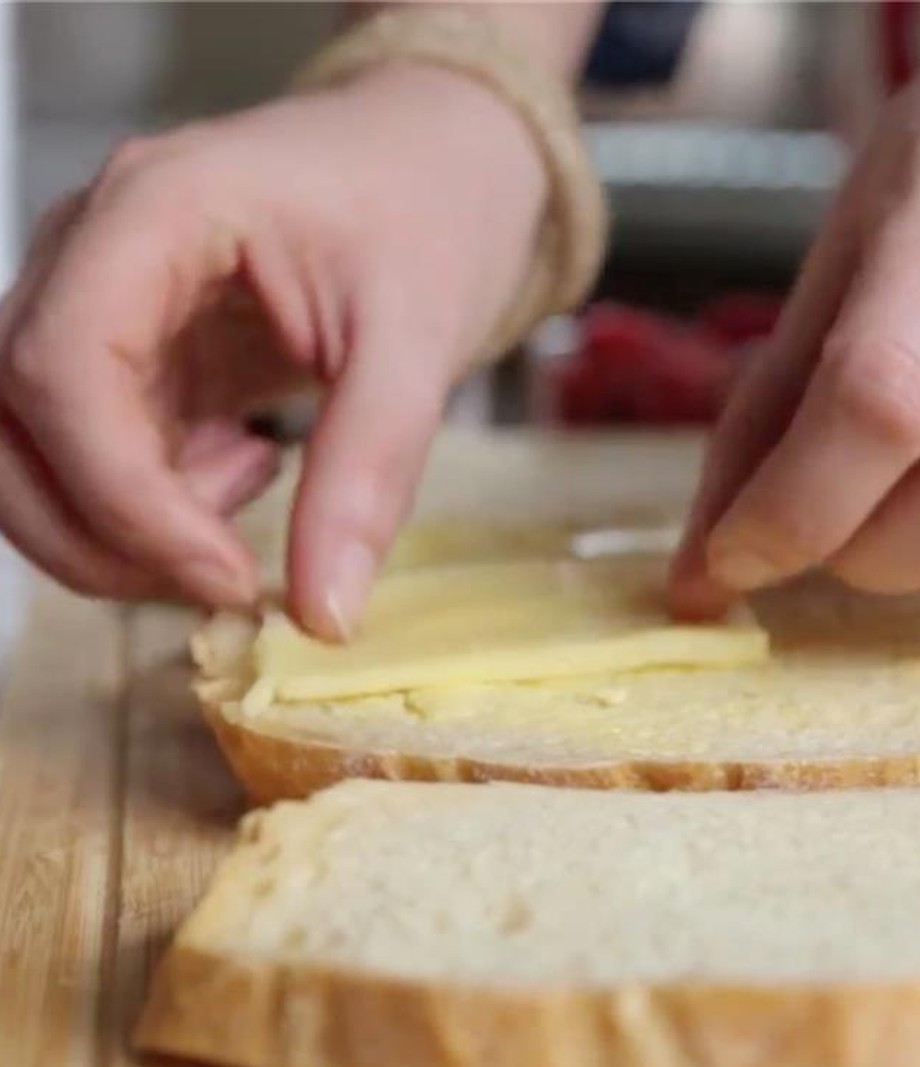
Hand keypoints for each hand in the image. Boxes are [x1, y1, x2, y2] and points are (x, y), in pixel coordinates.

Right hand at [0, 62, 545, 637]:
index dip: (124, 499)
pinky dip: (151, 498)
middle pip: (7, 418)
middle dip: (99, 533)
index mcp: (153, 209)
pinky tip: (245, 465)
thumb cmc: (429, 214)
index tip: (228, 577)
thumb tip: (325, 612)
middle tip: (226, 577)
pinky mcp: (130, 347)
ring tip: (248, 496)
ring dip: (117, 525)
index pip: (61, 367)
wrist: (439, 164)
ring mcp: (99, 298)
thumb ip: (369, 470)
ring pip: (28, 446)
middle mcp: (93, 247)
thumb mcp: (421, 338)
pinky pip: (90, 447)